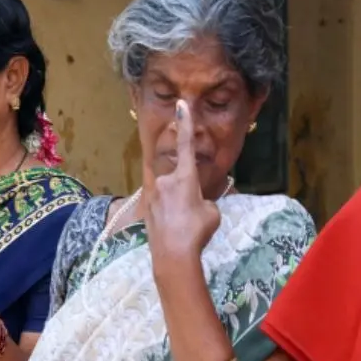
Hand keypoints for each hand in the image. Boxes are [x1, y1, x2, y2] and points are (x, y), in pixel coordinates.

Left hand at [144, 100, 220, 259]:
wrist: (173, 256)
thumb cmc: (197, 231)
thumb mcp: (213, 212)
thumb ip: (205, 200)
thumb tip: (199, 201)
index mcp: (184, 177)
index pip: (187, 145)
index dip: (185, 124)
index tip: (181, 104)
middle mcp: (166, 181)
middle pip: (181, 179)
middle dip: (189, 193)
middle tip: (193, 215)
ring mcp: (154, 194)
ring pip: (172, 195)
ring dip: (180, 207)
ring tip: (185, 227)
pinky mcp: (148, 208)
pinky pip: (165, 207)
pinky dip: (172, 216)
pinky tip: (176, 231)